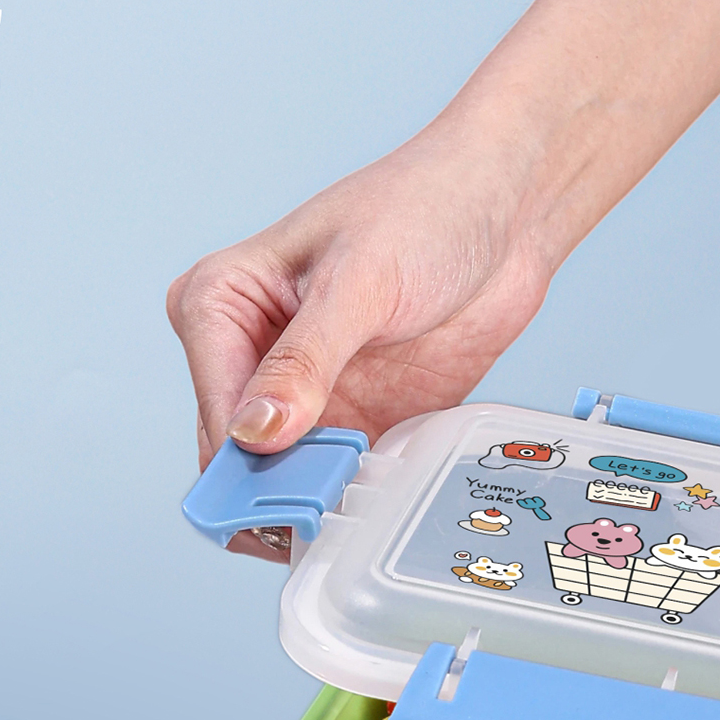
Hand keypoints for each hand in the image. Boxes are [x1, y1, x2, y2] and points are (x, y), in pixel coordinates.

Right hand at [166, 123, 558, 466]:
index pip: (215, 408)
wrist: (504, 214)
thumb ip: (305, 361)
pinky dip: (345, 500)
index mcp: (220, 305)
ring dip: (310, 503)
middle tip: (321, 510)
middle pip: (235, 458)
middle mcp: (246, 355)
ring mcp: (295, 395)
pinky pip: (329, 484)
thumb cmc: (425, 209)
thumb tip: (257, 432)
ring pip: (276, 482)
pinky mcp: (344, 421)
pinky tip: (372, 496)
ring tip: (349, 503)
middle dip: (274, 492)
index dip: (246, 462)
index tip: (288, 494)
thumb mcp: (359, 282)